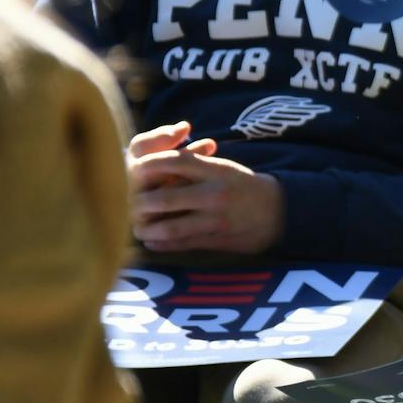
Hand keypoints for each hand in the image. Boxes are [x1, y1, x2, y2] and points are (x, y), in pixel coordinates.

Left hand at [128, 121, 284, 253]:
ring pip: (169, 227)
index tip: (132, 170)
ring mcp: (214, 219)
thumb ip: (191, 161)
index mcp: (216, 170)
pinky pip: (180, 244)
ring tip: (136, 226)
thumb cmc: (242, 186)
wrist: (277, 211)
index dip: (149, 166)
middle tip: (125, 204)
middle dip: (138, 203)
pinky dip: (161, 244)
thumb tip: (154, 158)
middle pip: (164, 197)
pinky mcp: (215, 240)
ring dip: (146, 229)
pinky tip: (152, 241)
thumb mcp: (222, 167)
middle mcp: (214, 193)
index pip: (175, 162)